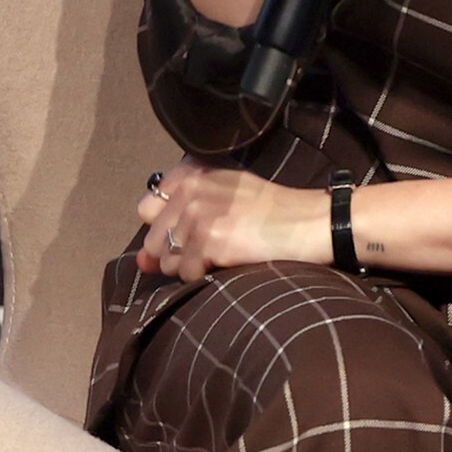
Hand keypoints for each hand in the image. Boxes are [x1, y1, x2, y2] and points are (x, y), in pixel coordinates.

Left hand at [135, 156, 332, 282]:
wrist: (310, 222)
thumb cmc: (273, 212)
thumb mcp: (226, 197)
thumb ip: (179, 220)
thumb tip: (141, 260)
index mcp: (192, 174)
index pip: (147, 207)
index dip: (164, 228)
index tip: (188, 233)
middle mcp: (190, 189)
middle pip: (152, 239)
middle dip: (173, 252)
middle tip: (208, 249)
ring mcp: (198, 214)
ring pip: (166, 260)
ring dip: (188, 266)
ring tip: (221, 255)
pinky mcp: (209, 239)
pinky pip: (185, 272)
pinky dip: (202, 277)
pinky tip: (227, 263)